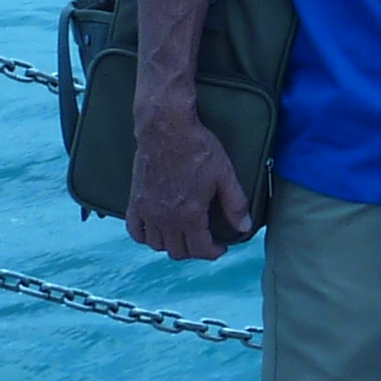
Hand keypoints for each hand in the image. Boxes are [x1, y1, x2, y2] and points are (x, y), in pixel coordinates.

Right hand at [127, 106, 253, 260]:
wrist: (166, 127)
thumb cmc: (197, 148)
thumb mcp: (224, 174)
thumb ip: (235, 204)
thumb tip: (245, 227)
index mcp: (190, 215)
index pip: (200, 249)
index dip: (213, 252)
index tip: (220, 247)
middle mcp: (166, 218)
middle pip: (178, 251)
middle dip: (194, 251)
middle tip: (204, 240)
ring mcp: (148, 211)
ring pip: (157, 245)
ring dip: (171, 245)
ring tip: (183, 235)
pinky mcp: (135, 200)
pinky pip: (135, 231)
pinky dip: (145, 236)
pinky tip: (155, 230)